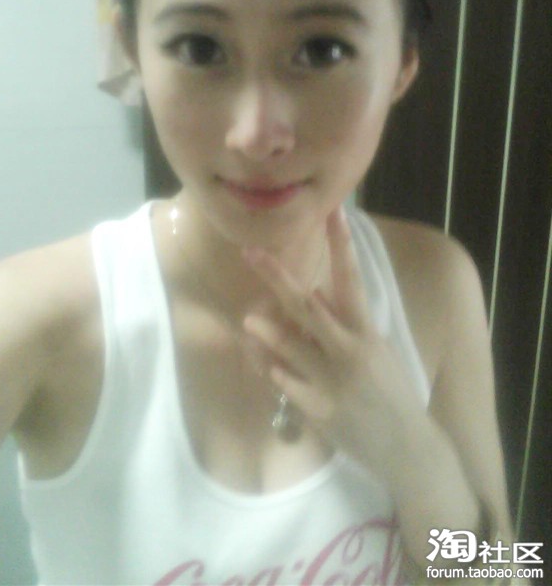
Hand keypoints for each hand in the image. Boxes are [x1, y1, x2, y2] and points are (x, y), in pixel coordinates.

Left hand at [242, 205, 427, 480]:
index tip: (333, 212)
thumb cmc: (390, 391)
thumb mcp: (376, 350)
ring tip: (250, 320)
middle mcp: (350, 350)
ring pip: (293, 349)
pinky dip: (276, 373)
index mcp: (367, 331)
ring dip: (270, 333)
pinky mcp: (322, 411)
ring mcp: (334, 381)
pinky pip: (289, 387)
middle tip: (251, 253)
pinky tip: (266, 367)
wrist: (409, 447)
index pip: (351, 278)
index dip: (341, 245)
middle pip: (308, 306)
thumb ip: (345, 323)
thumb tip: (314, 292)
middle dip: (278, 278)